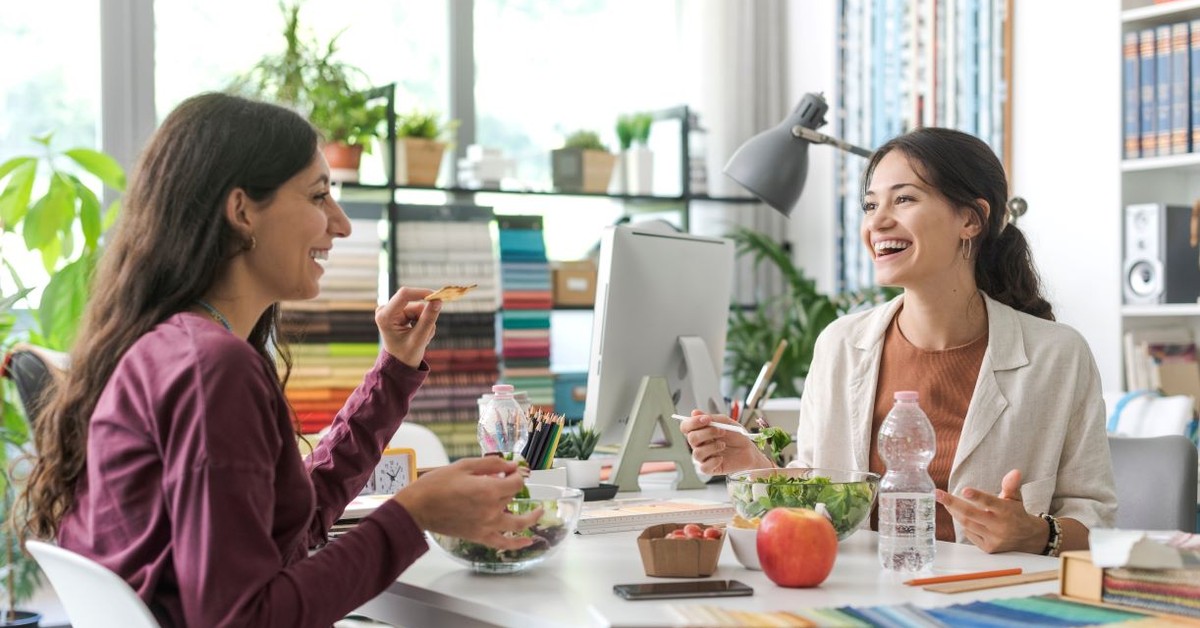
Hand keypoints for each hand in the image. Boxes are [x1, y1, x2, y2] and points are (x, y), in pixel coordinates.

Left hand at [376, 287, 440, 367]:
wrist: (399, 363)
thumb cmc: (405, 355)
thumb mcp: (419, 339)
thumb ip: (428, 320)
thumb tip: (438, 300)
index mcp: (385, 316)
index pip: (404, 295)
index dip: (422, 292)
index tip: (439, 296)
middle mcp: (386, 309)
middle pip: (415, 303)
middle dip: (425, 317)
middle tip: (427, 334)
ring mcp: (392, 310)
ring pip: (419, 308)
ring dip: (425, 322)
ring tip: (422, 337)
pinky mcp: (399, 311)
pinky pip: (418, 311)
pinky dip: (423, 322)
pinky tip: (418, 333)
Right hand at [393, 457, 542, 551]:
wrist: (417, 508)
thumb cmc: (437, 484)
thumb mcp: (464, 466)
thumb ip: (491, 464)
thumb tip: (511, 465)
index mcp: (488, 490)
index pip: (516, 483)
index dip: (517, 474)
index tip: (511, 470)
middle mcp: (491, 510)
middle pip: (512, 498)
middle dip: (511, 487)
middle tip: (506, 479)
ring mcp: (487, 526)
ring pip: (517, 523)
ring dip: (531, 517)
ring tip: (539, 511)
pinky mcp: (479, 536)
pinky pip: (503, 543)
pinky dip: (518, 543)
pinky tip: (529, 541)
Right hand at [680, 411, 772, 474]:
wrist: (749, 450)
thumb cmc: (737, 436)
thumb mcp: (726, 422)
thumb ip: (711, 418)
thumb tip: (694, 412)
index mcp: (700, 431)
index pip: (686, 426)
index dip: (693, 422)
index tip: (707, 419)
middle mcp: (699, 444)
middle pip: (691, 438)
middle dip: (707, 433)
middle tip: (722, 431)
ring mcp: (704, 457)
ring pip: (697, 453)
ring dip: (712, 447)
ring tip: (723, 445)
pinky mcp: (710, 468)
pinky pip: (704, 467)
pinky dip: (713, 461)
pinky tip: (721, 458)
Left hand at [934, 469, 1046, 553]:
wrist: (1028, 538)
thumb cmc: (1016, 513)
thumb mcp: (1016, 498)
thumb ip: (1011, 485)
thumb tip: (1015, 471)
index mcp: (1007, 511)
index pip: (990, 502)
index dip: (977, 497)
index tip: (964, 490)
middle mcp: (1000, 526)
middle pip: (971, 514)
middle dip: (952, 503)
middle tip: (937, 493)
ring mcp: (994, 539)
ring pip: (968, 524)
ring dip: (954, 512)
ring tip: (945, 502)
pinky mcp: (989, 548)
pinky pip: (970, 534)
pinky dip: (964, 524)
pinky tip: (961, 516)